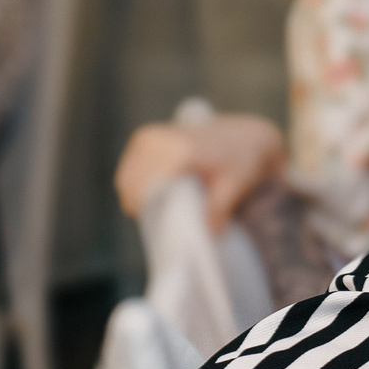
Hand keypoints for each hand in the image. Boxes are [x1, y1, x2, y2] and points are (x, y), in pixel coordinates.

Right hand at [113, 112, 286, 228]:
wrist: (242, 135)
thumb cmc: (240, 161)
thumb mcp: (236, 185)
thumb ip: (220, 208)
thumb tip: (210, 232)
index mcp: (180, 152)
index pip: (146, 190)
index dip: (149, 213)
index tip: (161, 229)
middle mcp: (159, 140)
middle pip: (130, 186)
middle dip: (141, 208)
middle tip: (161, 222)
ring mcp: (149, 137)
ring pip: (125, 179)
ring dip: (136, 197)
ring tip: (159, 209)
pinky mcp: (145, 137)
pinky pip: (129, 170)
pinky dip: (136, 185)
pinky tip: (154, 195)